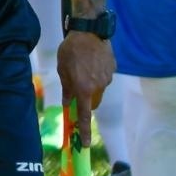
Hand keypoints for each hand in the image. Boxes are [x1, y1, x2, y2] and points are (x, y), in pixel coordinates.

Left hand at [57, 31, 114, 146]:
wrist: (90, 32)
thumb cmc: (71, 50)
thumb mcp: (62, 69)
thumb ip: (66, 88)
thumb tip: (67, 103)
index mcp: (84, 89)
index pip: (84, 114)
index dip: (84, 130)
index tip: (86, 144)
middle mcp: (98, 87)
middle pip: (92, 102)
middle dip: (85, 100)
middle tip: (76, 88)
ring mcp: (108, 79)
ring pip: (98, 89)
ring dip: (90, 84)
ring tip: (82, 67)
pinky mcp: (113, 70)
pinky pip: (104, 77)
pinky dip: (97, 74)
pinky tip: (90, 61)